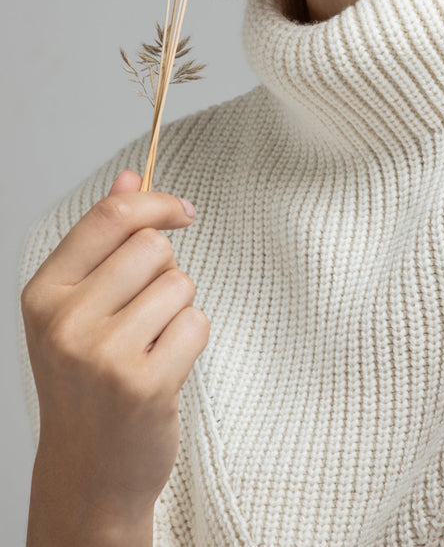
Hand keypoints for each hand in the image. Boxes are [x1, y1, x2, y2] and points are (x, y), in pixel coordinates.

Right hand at [21, 170, 208, 538]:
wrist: (89, 469)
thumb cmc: (87, 379)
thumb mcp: (77, 305)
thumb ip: (103, 238)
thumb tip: (131, 176)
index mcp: (44, 292)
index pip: (110, 217)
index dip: (156, 202)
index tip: (182, 210)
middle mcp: (66, 321)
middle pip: (153, 247)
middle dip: (164, 271)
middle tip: (143, 315)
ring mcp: (103, 355)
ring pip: (180, 283)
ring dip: (178, 309)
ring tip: (149, 345)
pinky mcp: (144, 384)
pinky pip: (197, 323)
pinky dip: (191, 340)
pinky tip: (163, 368)